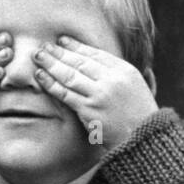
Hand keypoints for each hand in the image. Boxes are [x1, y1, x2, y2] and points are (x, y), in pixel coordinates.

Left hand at [32, 36, 157, 147]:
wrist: (145, 142)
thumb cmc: (142, 118)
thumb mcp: (137, 89)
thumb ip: (120, 75)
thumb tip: (102, 63)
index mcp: (125, 71)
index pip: (95, 54)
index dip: (76, 46)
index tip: (62, 40)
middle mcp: (112, 80)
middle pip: (80, 61)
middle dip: (59, 52)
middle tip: (44, 46)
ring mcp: (100, 95)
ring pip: (70, 74)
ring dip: (51, 64)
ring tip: (37, 56)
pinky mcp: (90, 110)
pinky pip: (65, 93)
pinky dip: (51, 84)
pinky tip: (40, 76)